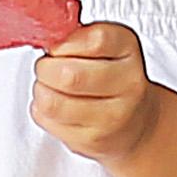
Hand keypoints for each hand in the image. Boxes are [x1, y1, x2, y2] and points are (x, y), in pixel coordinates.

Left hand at [33, 21, 159, 164]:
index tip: (58, 47)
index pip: (95, 40)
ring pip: (52, 102)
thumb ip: (76, 36)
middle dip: (45, 69)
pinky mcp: (92, 139)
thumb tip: (45, 36)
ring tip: (51, 88)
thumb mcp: (103, 46)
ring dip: (41, 91)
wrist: (135, 122)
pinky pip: (47, 120)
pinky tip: (59, 108)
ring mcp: (113, 115)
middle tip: (48, 69)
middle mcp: (128, 83)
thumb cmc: (110, 77)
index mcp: (128, 49)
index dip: (64, 44)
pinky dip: (42, 111)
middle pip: (69, 75)